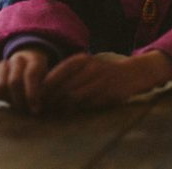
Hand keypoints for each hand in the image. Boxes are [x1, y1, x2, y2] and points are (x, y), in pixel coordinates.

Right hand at [0, 48, 49, 113]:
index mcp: (35, 60)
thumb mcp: (48, 81)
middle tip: (25, 110)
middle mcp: (19, 58)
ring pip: (0, 85)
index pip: (31, 75)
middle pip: (13, 82)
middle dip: (19, 100)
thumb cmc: (41, 78)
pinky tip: (7, 98)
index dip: (32, 94)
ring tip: (17, 103)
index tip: (36, 110)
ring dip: (8, 98)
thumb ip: (45, 91)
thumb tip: (38, 109)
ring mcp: (5, 62)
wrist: (27, 62)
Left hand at [41, 50, 171, 110]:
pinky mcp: (107, 92)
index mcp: (82, 59)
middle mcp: (89, 67)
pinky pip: (85, 103)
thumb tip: (44, 89)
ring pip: (71, 96)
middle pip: (61, 86)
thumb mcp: (87, 66)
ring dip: (60, 106)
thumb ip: (69, 74)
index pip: (55, 73)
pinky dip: (75, 109)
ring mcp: (99, 80)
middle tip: (42, 108)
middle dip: (49, 99)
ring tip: (54, 111)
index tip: (36, 97)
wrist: (135, 72)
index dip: (44, 87)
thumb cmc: (106, 71)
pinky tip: (71, 112)